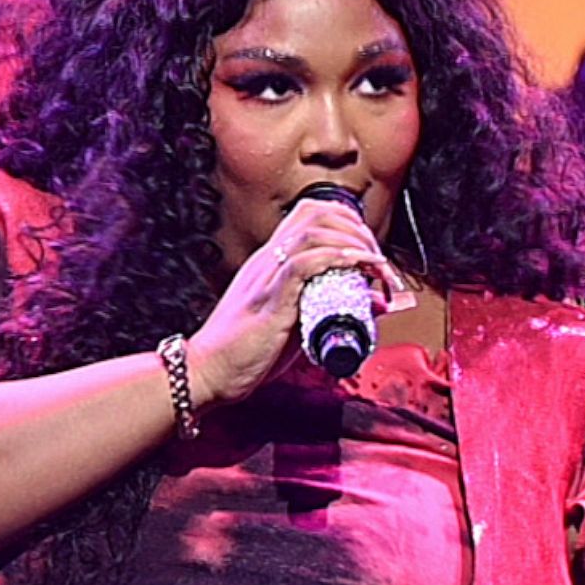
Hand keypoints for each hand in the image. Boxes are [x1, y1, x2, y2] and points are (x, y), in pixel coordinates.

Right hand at [186, 199, 402, 406]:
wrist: (207, 371)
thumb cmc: (246, 351)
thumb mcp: (296, 322)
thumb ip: (329, 308)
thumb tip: (374, 302)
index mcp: (271, 261)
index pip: (309, 214)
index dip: (346, 219)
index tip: (368, 245)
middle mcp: (269, 260)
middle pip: (316, 213)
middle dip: (356, 227)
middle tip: (377, 257)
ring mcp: (268, 277)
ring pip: (313, 231)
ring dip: (352, 241)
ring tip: (375, 263)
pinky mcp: (269, 300)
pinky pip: (303, 264)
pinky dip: (336, 260)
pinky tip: (357, 267)